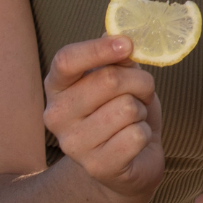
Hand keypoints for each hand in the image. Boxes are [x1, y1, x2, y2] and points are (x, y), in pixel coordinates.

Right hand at [42, 36, 163, 202]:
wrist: (127, 163)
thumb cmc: (121, 113)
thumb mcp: (120, 80)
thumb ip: (118, 60)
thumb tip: (119, 37)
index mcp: (57, 87)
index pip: (67, 60)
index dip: (98, 49)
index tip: (127, 44)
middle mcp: (56, 115)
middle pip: (109, 80)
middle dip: (139, 82)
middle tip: (142, 91)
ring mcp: (74, 144)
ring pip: (127, 108)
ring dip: (141, 112)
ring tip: (132, 121)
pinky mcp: (97, 166)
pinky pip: (136, 135)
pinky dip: (145, 135)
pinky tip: (134, 143)